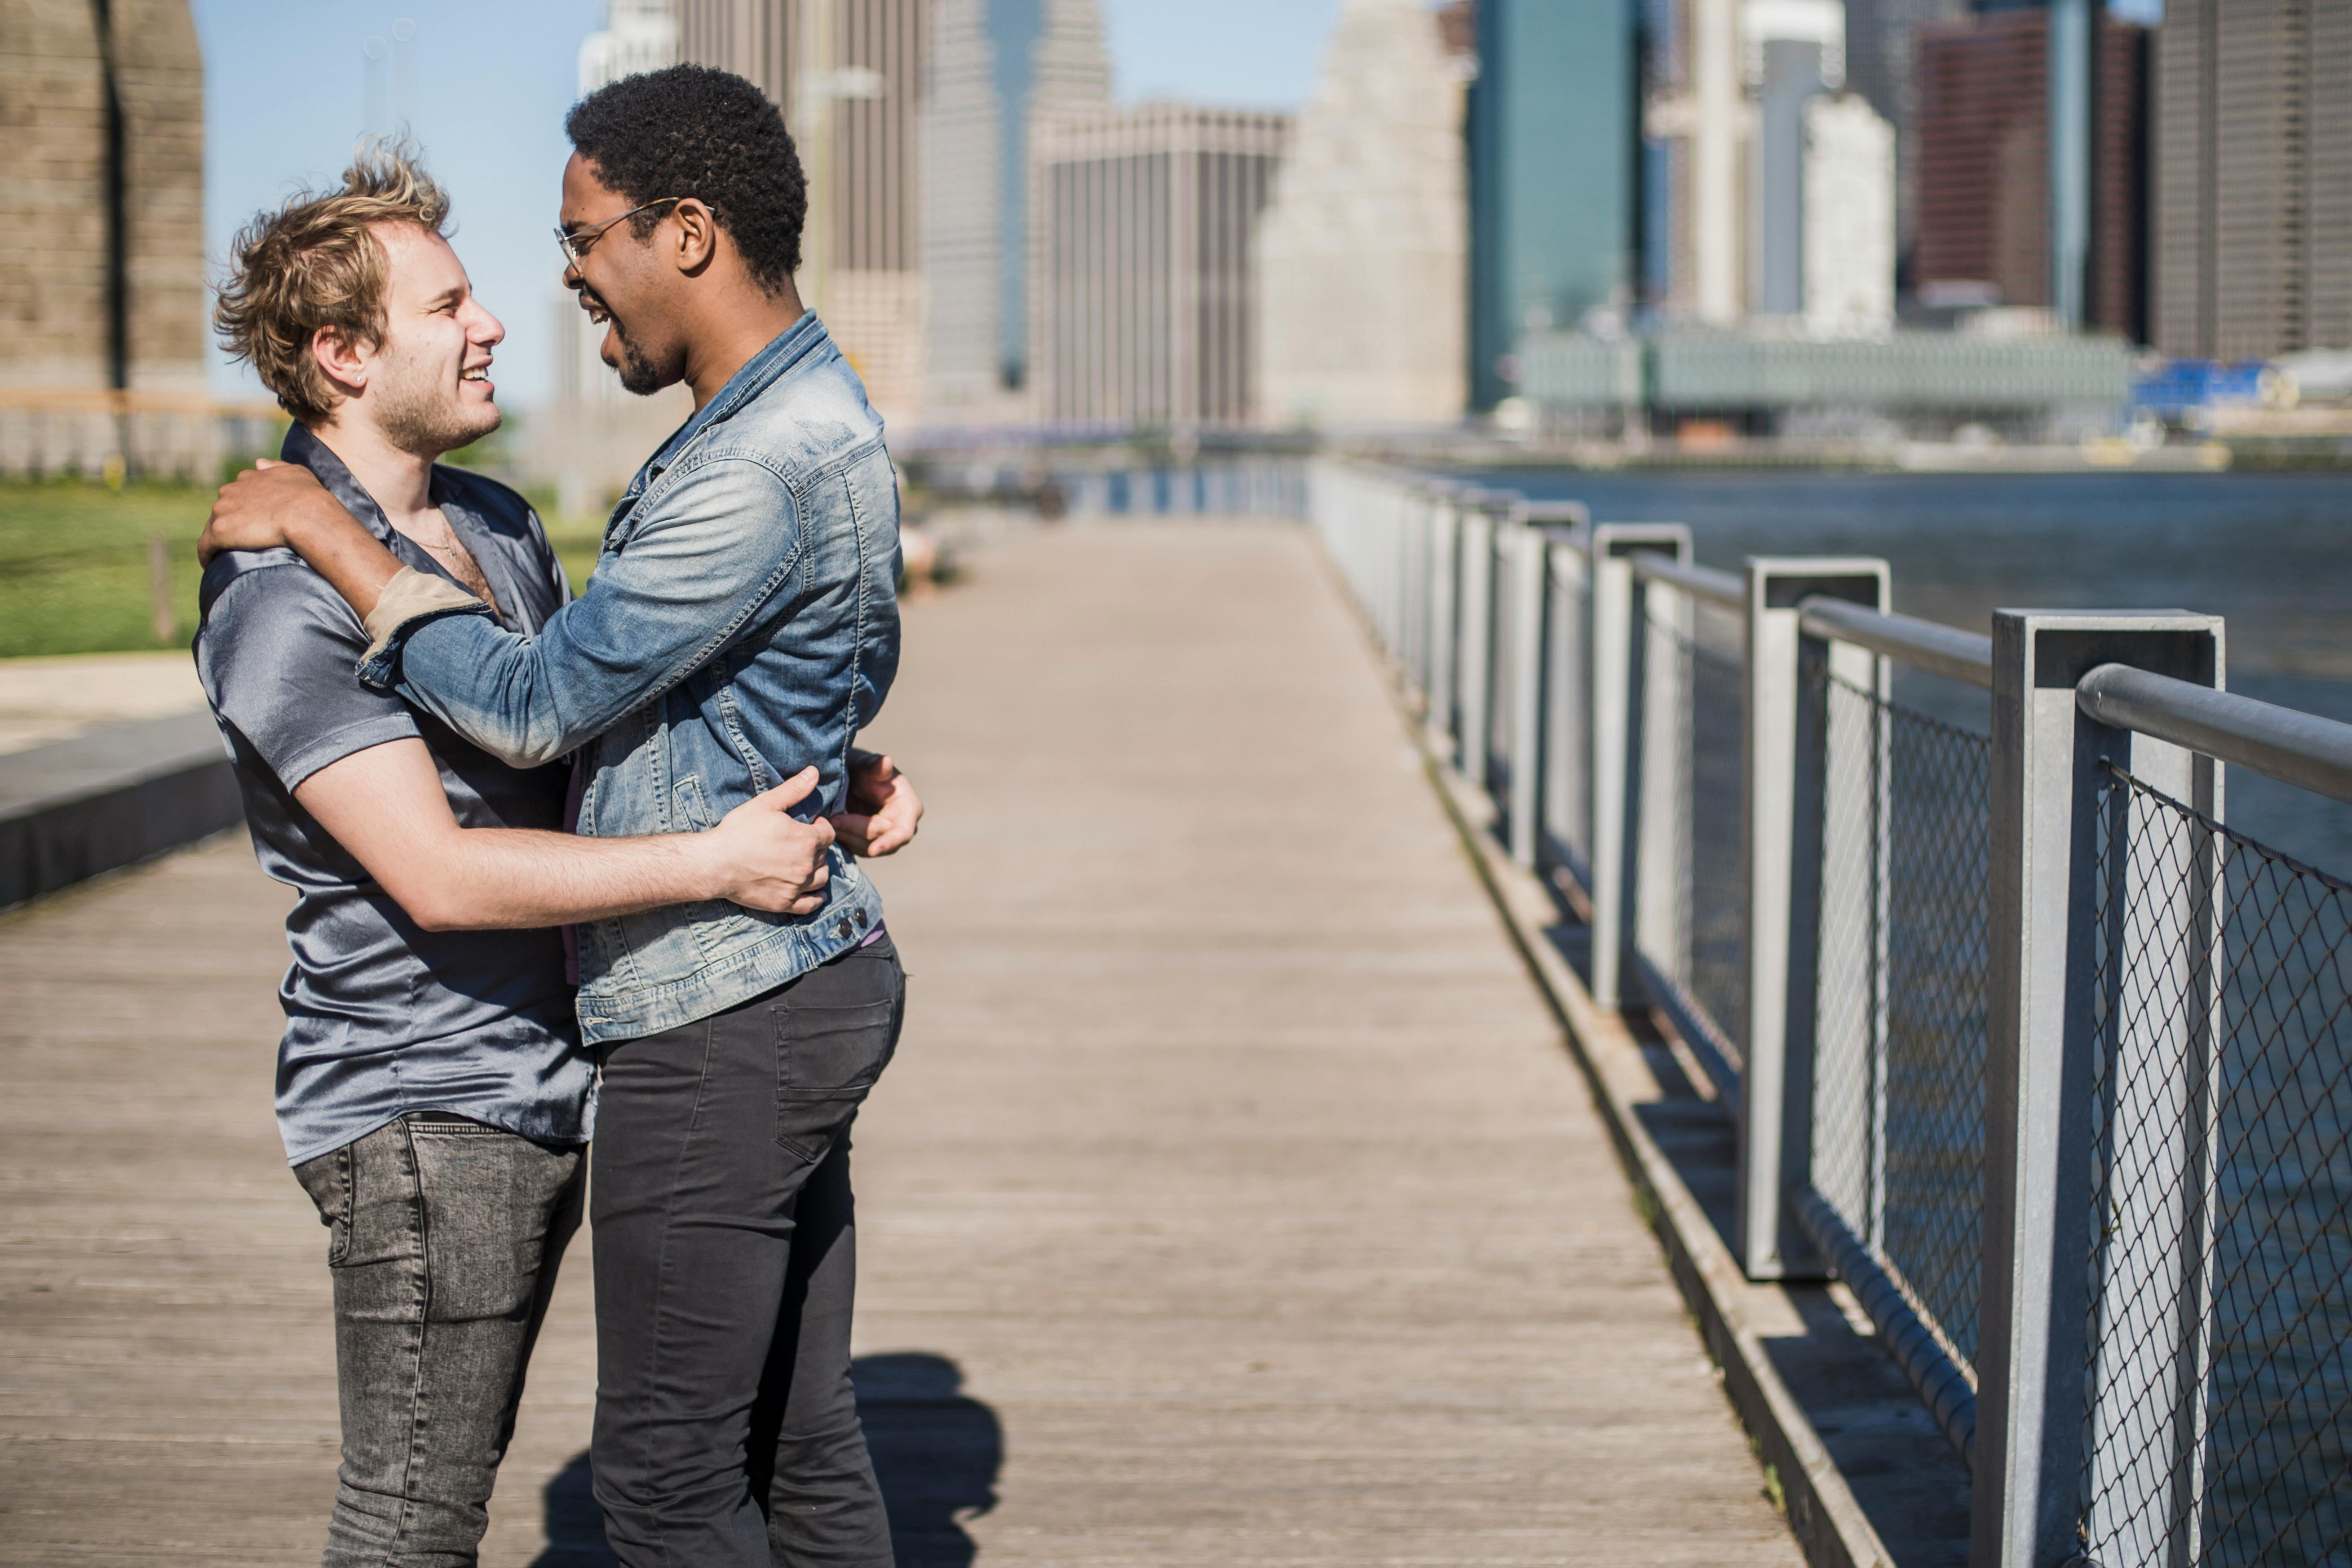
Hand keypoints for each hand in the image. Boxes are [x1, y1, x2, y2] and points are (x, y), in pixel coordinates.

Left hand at [198, 459, 352, 565]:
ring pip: (212, 528)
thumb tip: (258, 463)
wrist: (306, 515)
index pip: (235, 495)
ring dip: (219, 541)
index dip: (242, 510)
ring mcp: (222, 511)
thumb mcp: (297, 472)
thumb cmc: (308, 497)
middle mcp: (229, 491)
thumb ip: (276, 467)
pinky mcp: (219, 532)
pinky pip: (205, 547)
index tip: (250, 523)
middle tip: (243, 543)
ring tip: (228, 557)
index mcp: (247, 479)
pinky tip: (213, 566)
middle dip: (230, 525)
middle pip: (222, 511)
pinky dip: (207, 556)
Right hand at [701, 767, 835, 914]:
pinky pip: (811, 904)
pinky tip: (816, 892)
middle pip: (825, 855)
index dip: (822, 827)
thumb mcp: (766, 804)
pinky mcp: (785, 903)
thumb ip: (794, 789)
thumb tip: (814, 772)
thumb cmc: (738, 831)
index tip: (811, 824)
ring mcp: (796, 887)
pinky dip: (817, 898)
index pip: (829, 834)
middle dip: (817, 847)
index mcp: (806, 840)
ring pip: (822, 878)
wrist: (715, 863)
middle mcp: (807, 866)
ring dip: (818, 869)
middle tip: (802, 842)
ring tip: (806, 862)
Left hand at [830, 752, 921, 856]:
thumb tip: (885, 761)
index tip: (873, 850)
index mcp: (909, 809)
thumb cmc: (865, 769)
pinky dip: (841, 839)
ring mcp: (885, 838)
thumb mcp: (869, 766)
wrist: (853, 778)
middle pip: (877, 838)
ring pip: (864, 847)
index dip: (889, 842)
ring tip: (826, 822)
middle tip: (832, 819)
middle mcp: (900, 828)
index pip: (903, 832)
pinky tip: (828, 828)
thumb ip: (876, 766)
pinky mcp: (868, 843)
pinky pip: (854, 847)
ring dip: (845, 836)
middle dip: (854, 829)